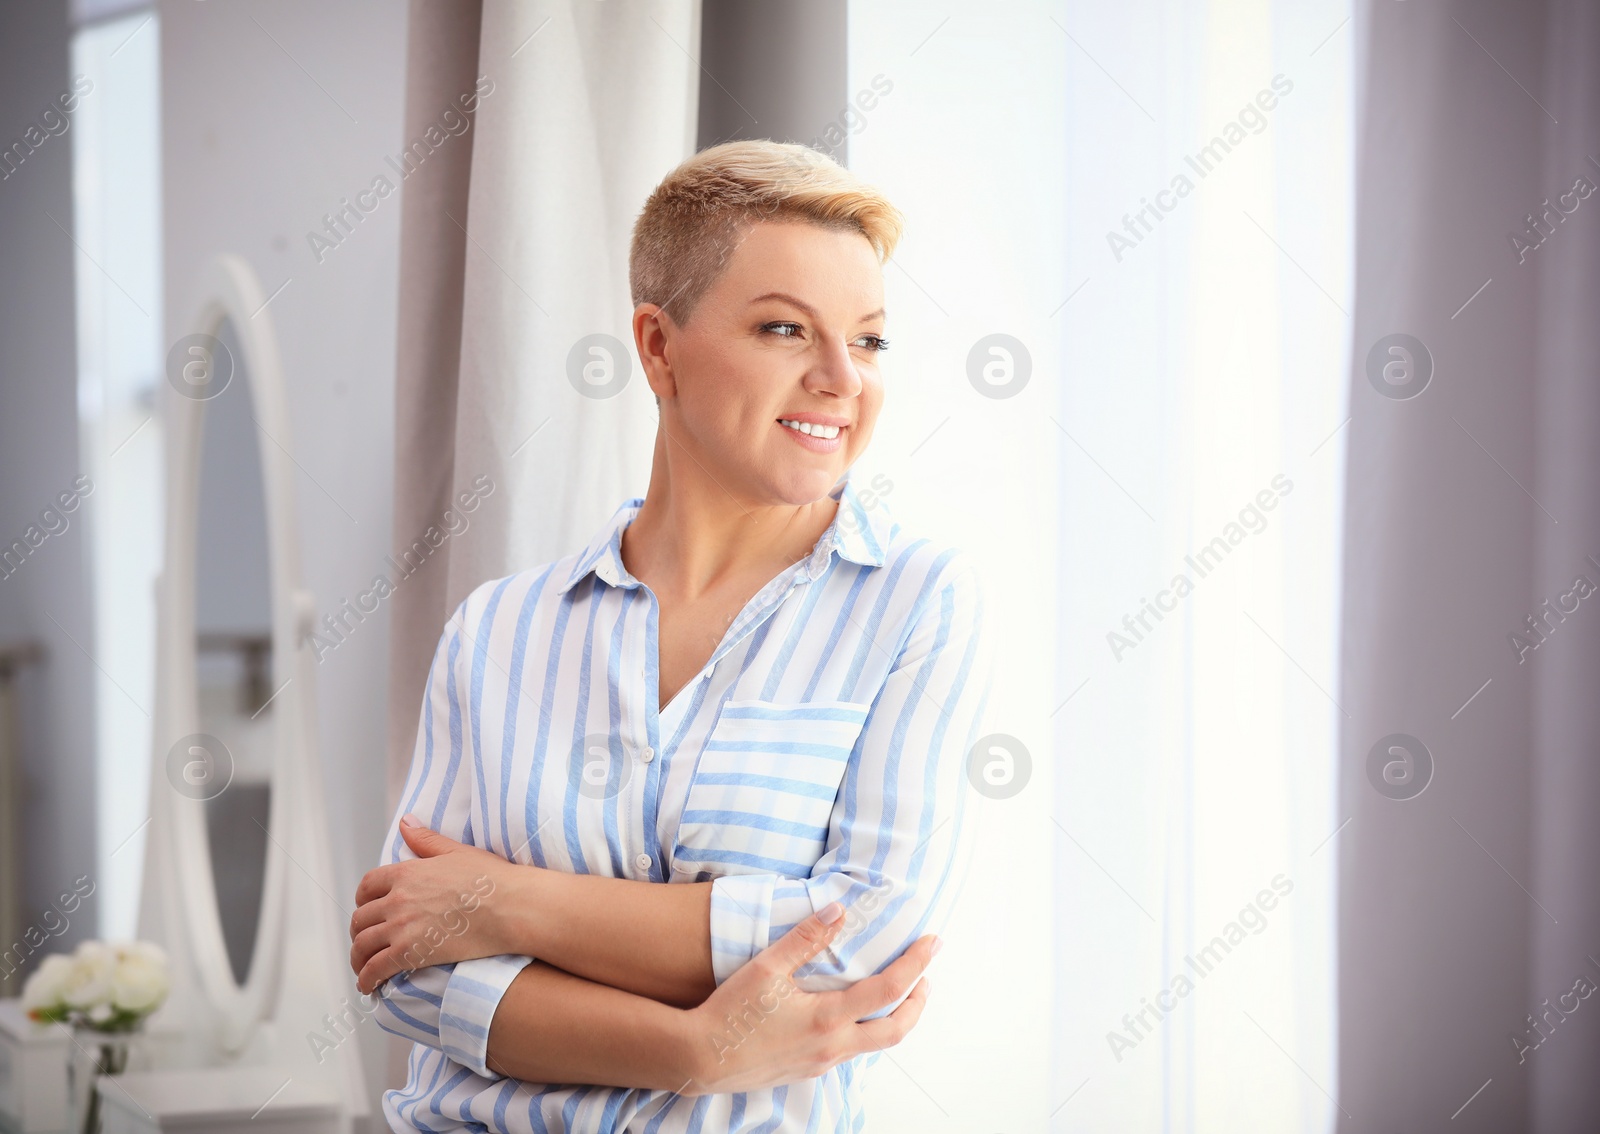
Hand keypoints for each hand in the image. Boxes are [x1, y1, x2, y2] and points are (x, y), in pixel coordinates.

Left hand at [349, 816, 516, 993]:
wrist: (510, 907)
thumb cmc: (491, 878)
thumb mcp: (456, 852)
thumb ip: (426, 840)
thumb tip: (405, 822)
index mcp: (406, 873)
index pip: (367, 886)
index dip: (362, 899)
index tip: (367, 908)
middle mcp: (397, 899)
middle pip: (361, 918)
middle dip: (359, 931)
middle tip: (366, 941)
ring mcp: (402, 927)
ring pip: (362, 945)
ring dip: (358, 958)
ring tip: (363, 968)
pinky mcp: (411, 953)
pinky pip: (376, 969)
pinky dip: (367, 979)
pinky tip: (370, 987)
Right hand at [675, 902, 937, 1095]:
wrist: (700, 1060)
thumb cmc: (730, 1013)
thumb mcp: (766, 968)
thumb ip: (805, 938)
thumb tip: (838, 910)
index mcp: (828, 1017)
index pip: (890, 989)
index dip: (917, 963)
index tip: (933, 943)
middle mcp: (833, 1045)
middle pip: (897, 1028)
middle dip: (919, 1001)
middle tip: (927, 976)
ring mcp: (823, 1062)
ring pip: (876, 1044)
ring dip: (896, 1018)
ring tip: (899, 994)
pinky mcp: (809, 1070)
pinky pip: (852, 1052)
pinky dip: (868, 1031)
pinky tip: (855, 1017)